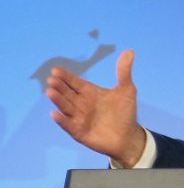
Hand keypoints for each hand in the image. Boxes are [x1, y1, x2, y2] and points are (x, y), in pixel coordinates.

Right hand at [46, 49, 146, 167]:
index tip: (56, 69)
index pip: (75, 82)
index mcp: (90, 93)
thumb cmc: (125, 112)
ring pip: (66, 107)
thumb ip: (124, 72)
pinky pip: (69, 125)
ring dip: (58, 100)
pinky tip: (55, 114)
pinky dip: (62, 120)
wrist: (128, 136)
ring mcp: (79, 118)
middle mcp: (82, 104)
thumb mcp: (126, 90)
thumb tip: (130, 51)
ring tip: (50, 92)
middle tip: (52, 79)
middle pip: (68, 93)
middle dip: (60, 86)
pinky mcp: (80, 132)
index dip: (66, 76)